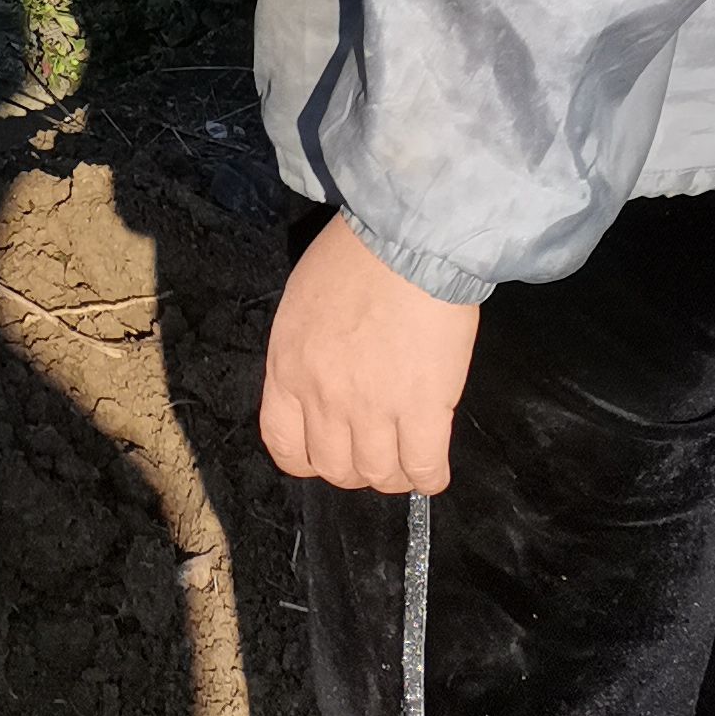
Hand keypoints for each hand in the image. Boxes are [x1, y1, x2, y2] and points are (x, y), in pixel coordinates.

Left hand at [259, 216, 479, 495]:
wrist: (408, 239)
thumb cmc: (356, 256)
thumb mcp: (303, 304)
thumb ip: (305, 353)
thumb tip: (323, 383)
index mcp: (288, 368)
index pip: (283, 444)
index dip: (308, 460)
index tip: (328, 454)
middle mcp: (323, 397)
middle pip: (334, 468)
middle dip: (355, 470)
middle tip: (375, 451)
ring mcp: (372, 407)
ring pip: (378, 474)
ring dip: (393, 475)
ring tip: (406, 459)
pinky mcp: (423, 408)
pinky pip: (422, 467)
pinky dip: (428, 477)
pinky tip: (431, 468)